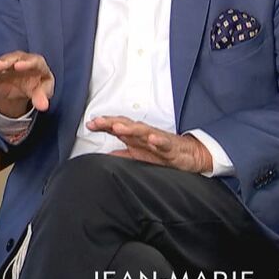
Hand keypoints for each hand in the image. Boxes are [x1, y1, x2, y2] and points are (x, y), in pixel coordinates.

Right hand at [0, 51, 54, 116]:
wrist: (26, 83)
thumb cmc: (37, 83)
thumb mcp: (43, 90)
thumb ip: (42, 96)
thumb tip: (43, 107)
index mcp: (33, 63)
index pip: (31, 61)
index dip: (25, 63)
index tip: (18, 66)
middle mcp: (16, 60)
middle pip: (7, 60)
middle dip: (0, 63)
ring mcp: (2, 66)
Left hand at [88, 116, 213, 173]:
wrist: (190, 155)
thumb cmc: (162, 153)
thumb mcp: (138, 155)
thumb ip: (121, 154)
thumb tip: (104, 157)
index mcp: (135, 137)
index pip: (117, 127)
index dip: (103, 125)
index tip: (89, 124)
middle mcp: (144, 135)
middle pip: (126, 126)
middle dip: (111, 123)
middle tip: (98, 122)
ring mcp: (157, 139)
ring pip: (142, 132)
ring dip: (130, 128)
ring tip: (118, 127)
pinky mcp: (171, 147)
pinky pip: (164, 143)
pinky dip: (157, 140)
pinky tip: (151, 138)